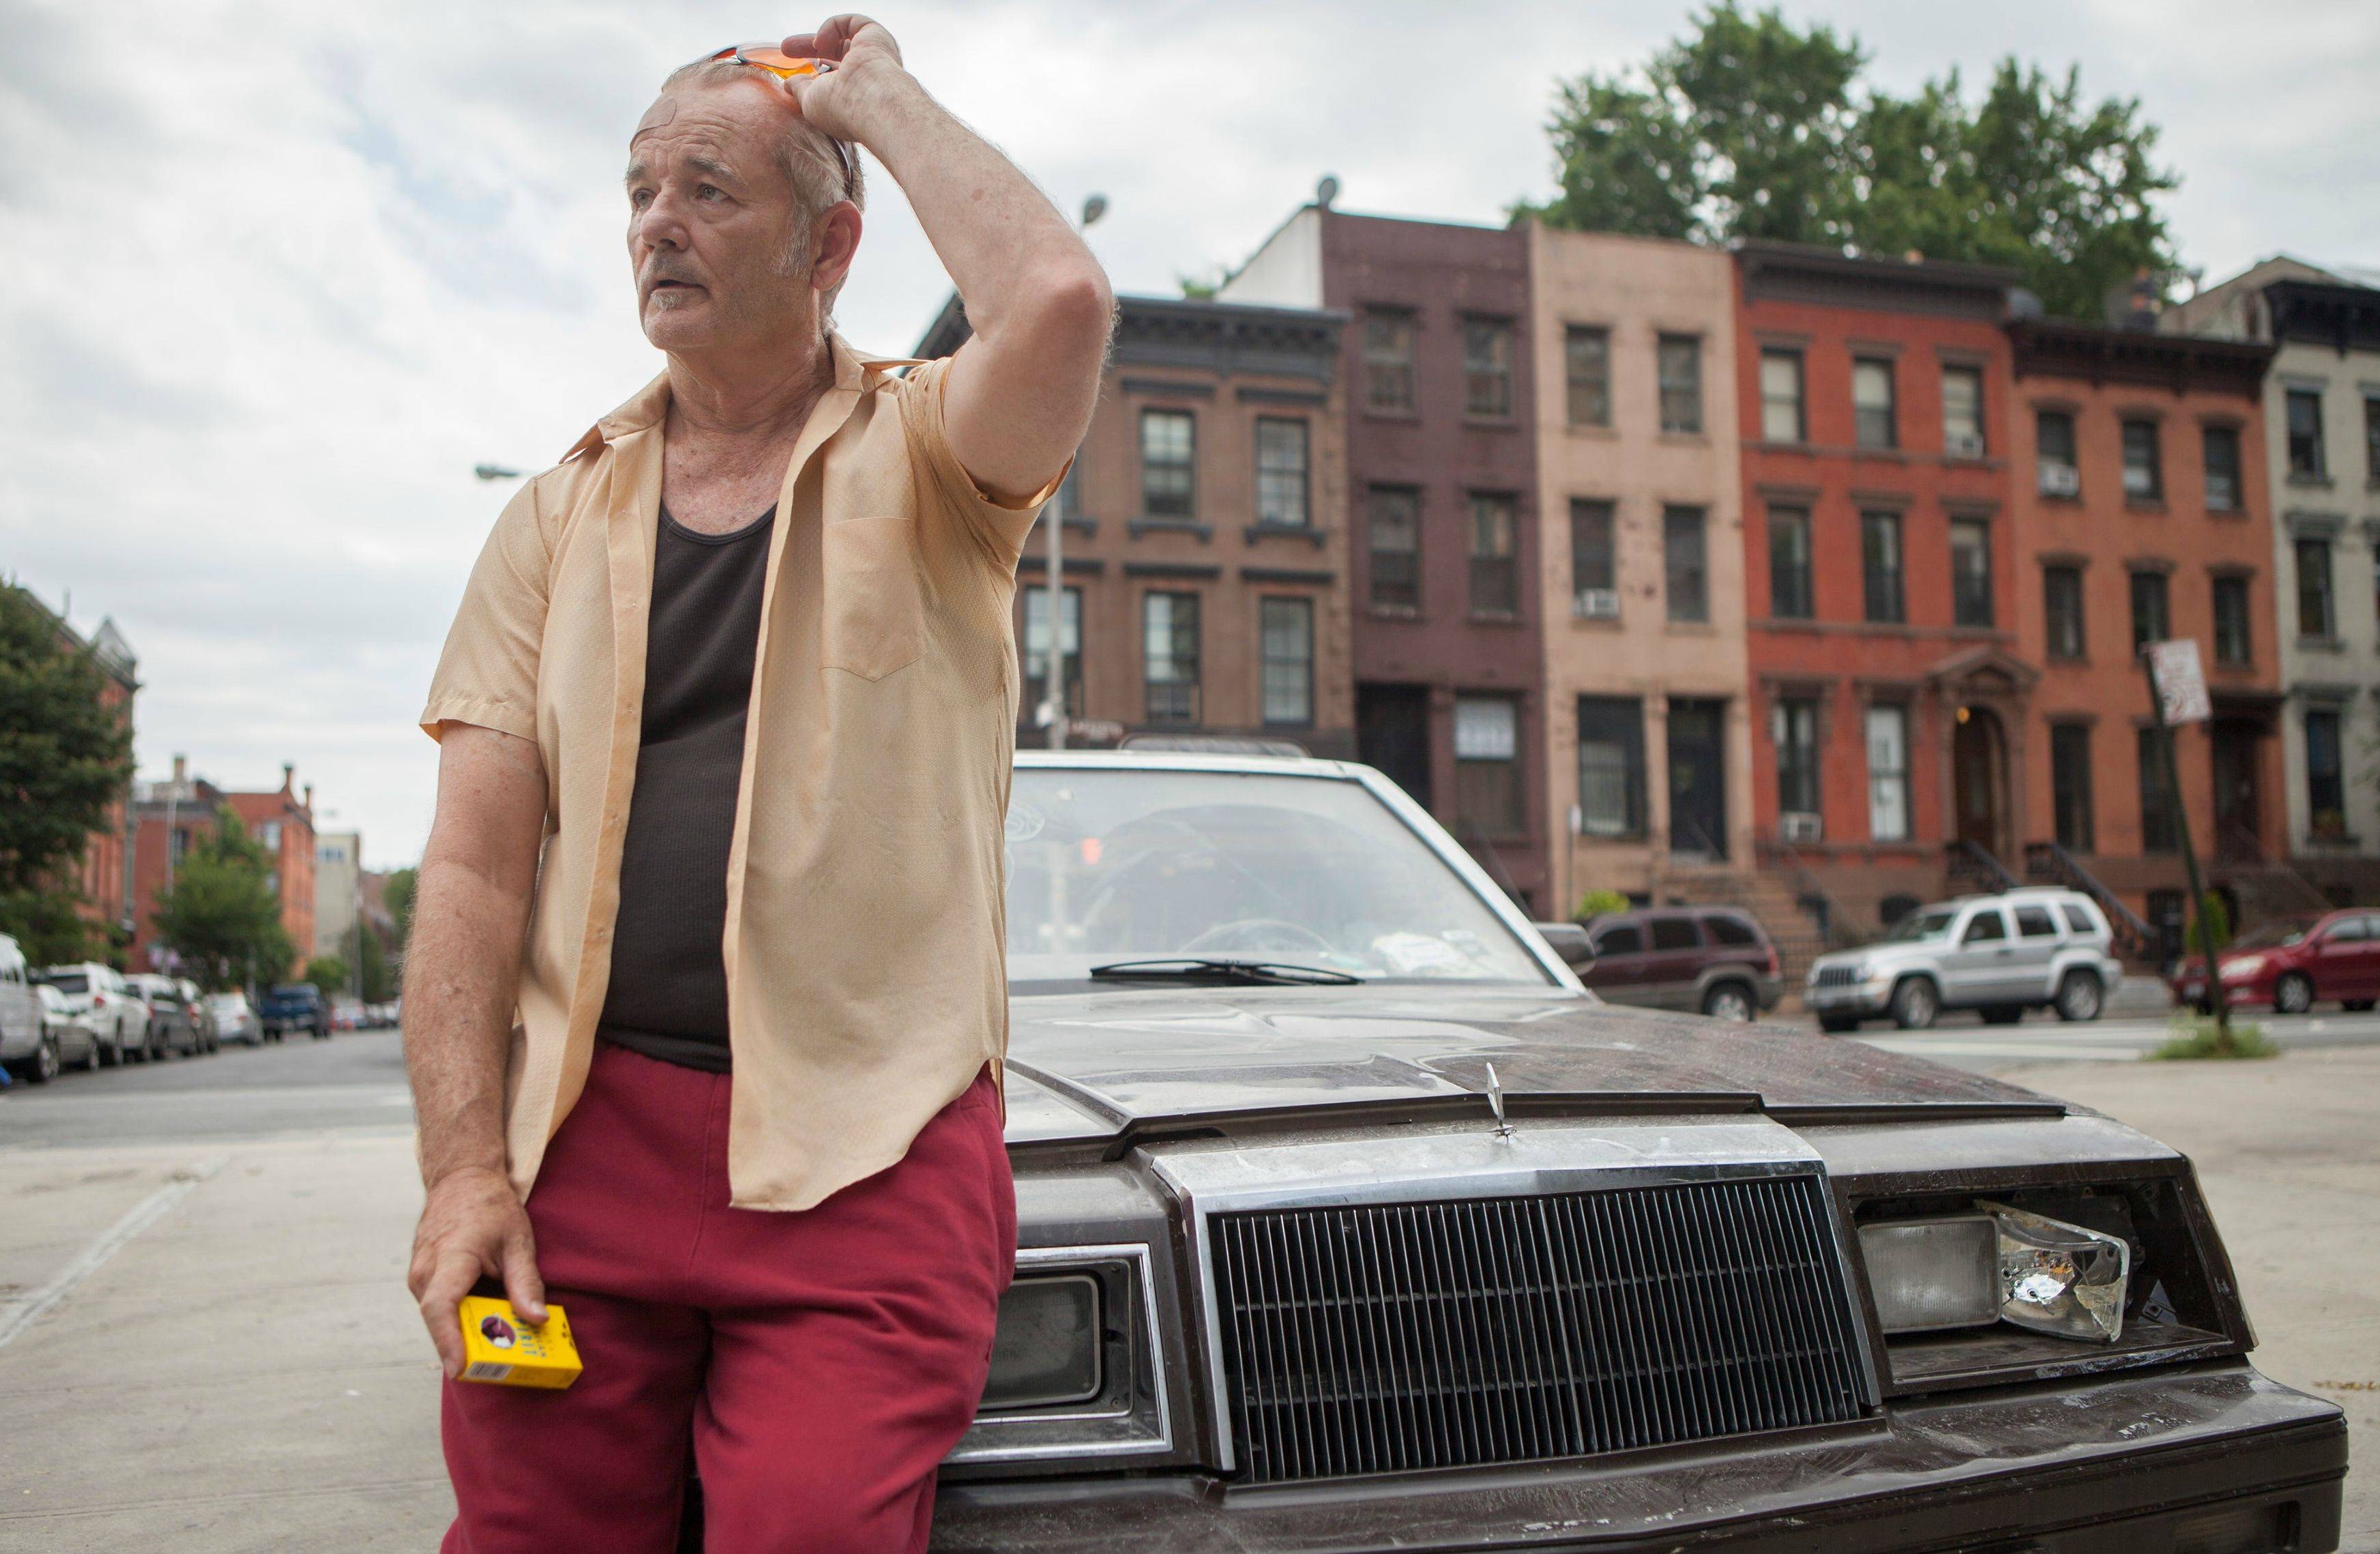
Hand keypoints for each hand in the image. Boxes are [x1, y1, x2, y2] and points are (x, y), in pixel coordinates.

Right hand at [407, 1165, 544, 1379]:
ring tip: (498, 1348)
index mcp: (451, 1257)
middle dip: (465, 1348)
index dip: (449, 1341)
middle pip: (439, 1321)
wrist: (461, 1179)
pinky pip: (438, 1308)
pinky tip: (485, 1324)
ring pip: (438, 1318)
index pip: (441, 1307)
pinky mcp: (421, 1279)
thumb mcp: (518, 1241)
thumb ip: (526, 1282)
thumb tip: (536, 1319)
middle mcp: (425, 1270)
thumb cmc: (491, 1208)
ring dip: (463, 1334)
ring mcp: (418, 1275)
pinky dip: (459, 1320)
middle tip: (498, 1368)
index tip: (460, 1368)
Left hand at [776, 14, 907, 142]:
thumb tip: (789, 84)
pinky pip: (852, 23)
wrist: (868, 101)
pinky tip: (820, 43)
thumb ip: (800, 89)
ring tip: (798, 46)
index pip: (834, 75)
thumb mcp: (811, 101)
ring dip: (818, 38)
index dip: (811, 68)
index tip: (789, 64)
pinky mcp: (877, 37)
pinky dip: (832, 27)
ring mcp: (876, 55)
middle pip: (837, 53)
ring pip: (845, 37)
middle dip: (810, 49)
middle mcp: (870, 74)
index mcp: (857, 92)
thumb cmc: (842, 109)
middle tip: (786, 48)